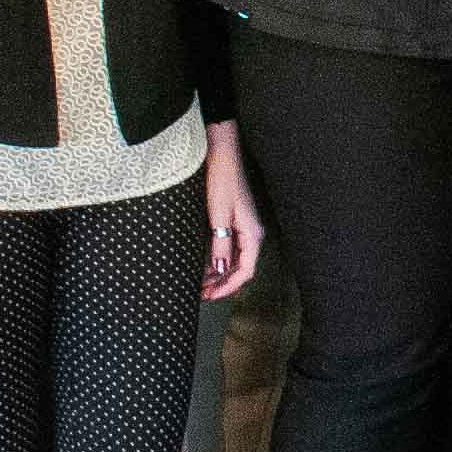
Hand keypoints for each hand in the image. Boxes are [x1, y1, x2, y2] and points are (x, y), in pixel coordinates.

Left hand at [202, 121, 264, 300]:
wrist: (221, 154)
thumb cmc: (222, 180)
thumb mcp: (218, 215)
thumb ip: (220, 244)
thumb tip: (220, 271)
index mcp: (252, 233)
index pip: (245, 271)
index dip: (228, 287)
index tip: (211, 297)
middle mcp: (250, 232)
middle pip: (240, 268)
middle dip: (222, 283)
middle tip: (202, 294)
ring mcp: (242, 226)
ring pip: (233, 259)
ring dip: (218, 273)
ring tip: (200, 283)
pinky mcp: (233, 220)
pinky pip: (228, 247)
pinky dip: (217, 259)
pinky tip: (203, 264)